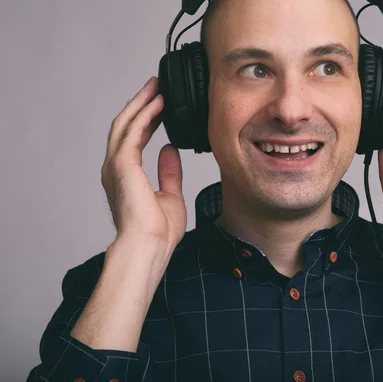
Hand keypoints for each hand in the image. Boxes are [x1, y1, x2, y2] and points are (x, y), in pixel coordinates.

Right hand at [102, 76, 186, 252]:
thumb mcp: (170, 195)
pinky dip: (145, 114)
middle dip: (141, 104)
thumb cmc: (157, 232)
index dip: (146, 119)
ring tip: (156, 86)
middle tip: (156, 86)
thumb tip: (170, 150)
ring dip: (141, 103)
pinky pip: (133, 131)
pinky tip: (157, 102)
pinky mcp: (122, 164)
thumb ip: (169, 172)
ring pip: (126, 123)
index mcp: (125, 176)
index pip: (134, 139)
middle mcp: (115, 168)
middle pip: (126, 125)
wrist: (149, 246)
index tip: (159, 105)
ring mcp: (116, 165)